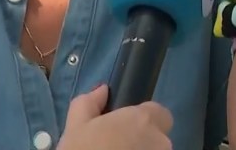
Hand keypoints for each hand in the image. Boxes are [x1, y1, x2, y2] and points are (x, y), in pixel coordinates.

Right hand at [58, 85, 172, 149]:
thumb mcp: (75, 127)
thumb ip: (90, 103)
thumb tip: (102, 91)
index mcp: (143, 120)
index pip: (160, 113)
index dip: (143, 119)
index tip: (125, 127)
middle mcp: (160, 141)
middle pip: (158, 136)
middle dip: (143, 139)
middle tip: (116, 145)